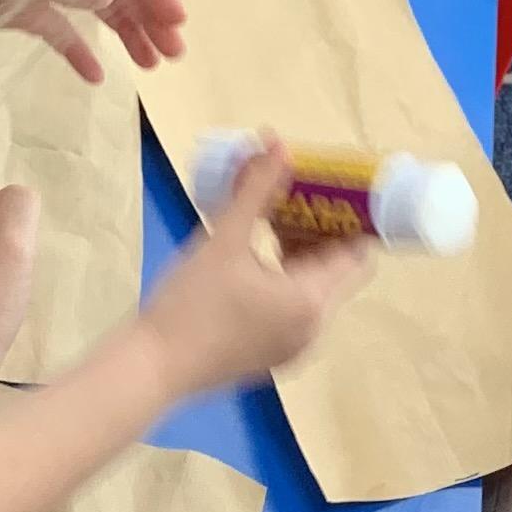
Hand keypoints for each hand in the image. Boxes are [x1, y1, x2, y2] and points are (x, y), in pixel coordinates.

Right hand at [139, 145, 371, 398]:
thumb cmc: (191, 304)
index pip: (358, 255)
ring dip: (302, 256)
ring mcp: (292, 349)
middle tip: (297, 196)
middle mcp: (312, 330)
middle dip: (323, 231)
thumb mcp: (225, 238)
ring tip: (271, 221)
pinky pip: (294, 313)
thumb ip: (257, 188)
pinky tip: (255, 262)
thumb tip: (279, 143)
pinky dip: (286, 283)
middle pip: (338, 273)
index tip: (334, 190)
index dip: (354, 220)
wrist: (153, 368)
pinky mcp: (270, 358)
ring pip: (315, 293)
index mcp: (311, 302)